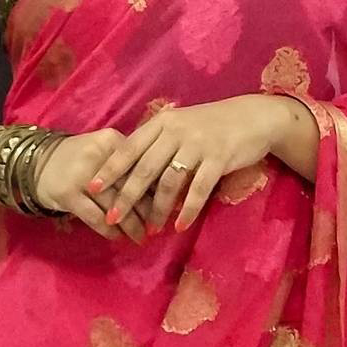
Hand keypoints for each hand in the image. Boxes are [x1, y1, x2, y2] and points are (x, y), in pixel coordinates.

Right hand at [34, 129, 154, 243]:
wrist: (38, 163)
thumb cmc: (82, 160)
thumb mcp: (106, 152)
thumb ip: (131, 165)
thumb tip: (166, 189)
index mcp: (112, 141)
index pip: (141, 166)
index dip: (158, 188)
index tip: (172, 206)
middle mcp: (97, 155)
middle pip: (130, 186)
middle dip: (147, 211)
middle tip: (158, 227)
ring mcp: (81, 175)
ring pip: (115, 204)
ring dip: (131, 225)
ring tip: (141, 238)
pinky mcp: (68, 194)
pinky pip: (95, 217)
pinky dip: (109, 230)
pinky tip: (118, 237)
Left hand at [84, 95, 289, 233]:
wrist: (254, 117)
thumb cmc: (212, 124)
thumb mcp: (181, 124)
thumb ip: (158, 141)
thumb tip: (130, 167)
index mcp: (163, 123)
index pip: (129, 147)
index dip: (110, 168)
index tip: (93, 188)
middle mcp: (177, 131)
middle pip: (144, 168)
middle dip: (126, 195)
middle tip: (113, 218)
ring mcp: (198, 144)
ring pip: (169, 181)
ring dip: (158, 209)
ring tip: (150, 229)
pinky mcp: (219, 158)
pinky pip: (199, 189)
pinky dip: (188, 210)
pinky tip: (180, 226)